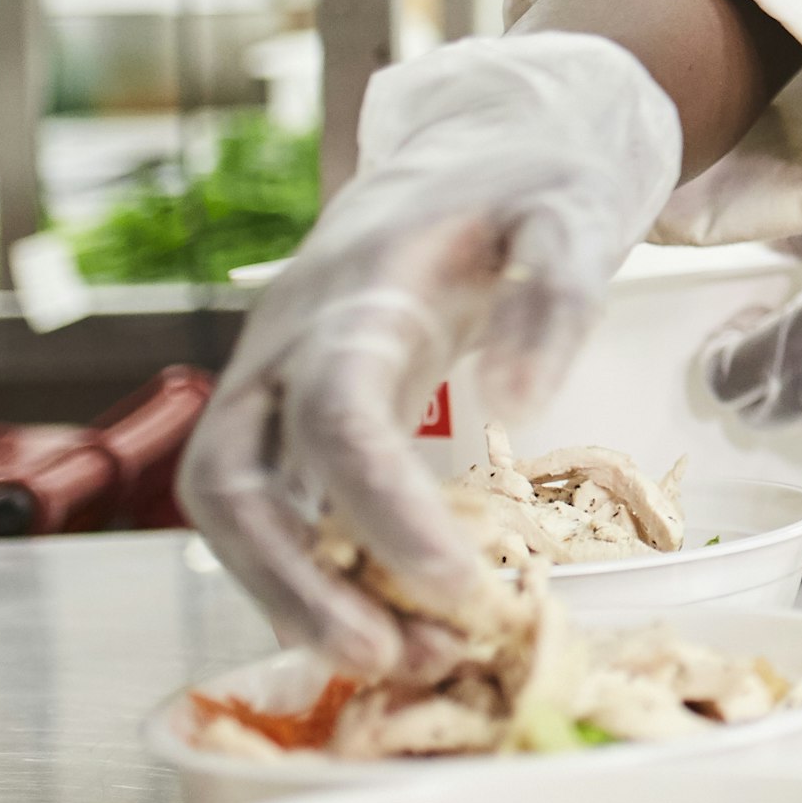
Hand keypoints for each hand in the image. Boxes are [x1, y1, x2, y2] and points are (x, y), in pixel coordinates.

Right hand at [180, 34, 678, 671]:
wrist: (478, 141)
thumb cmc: (528, 180)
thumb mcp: (570, 209)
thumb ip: (554, 292)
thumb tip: (524, 403)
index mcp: (355, 292)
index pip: (335, 416)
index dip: (380, 512)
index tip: (458, 586)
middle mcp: (287, 345)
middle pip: (231, 484)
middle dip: (297, 587)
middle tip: (397, 661)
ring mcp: (274, 381)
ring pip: (233, 508)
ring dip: (299, 597)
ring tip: (407, 661)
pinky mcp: (290, 413)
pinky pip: (269, 507)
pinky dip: (311, 575)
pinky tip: (387, 626)